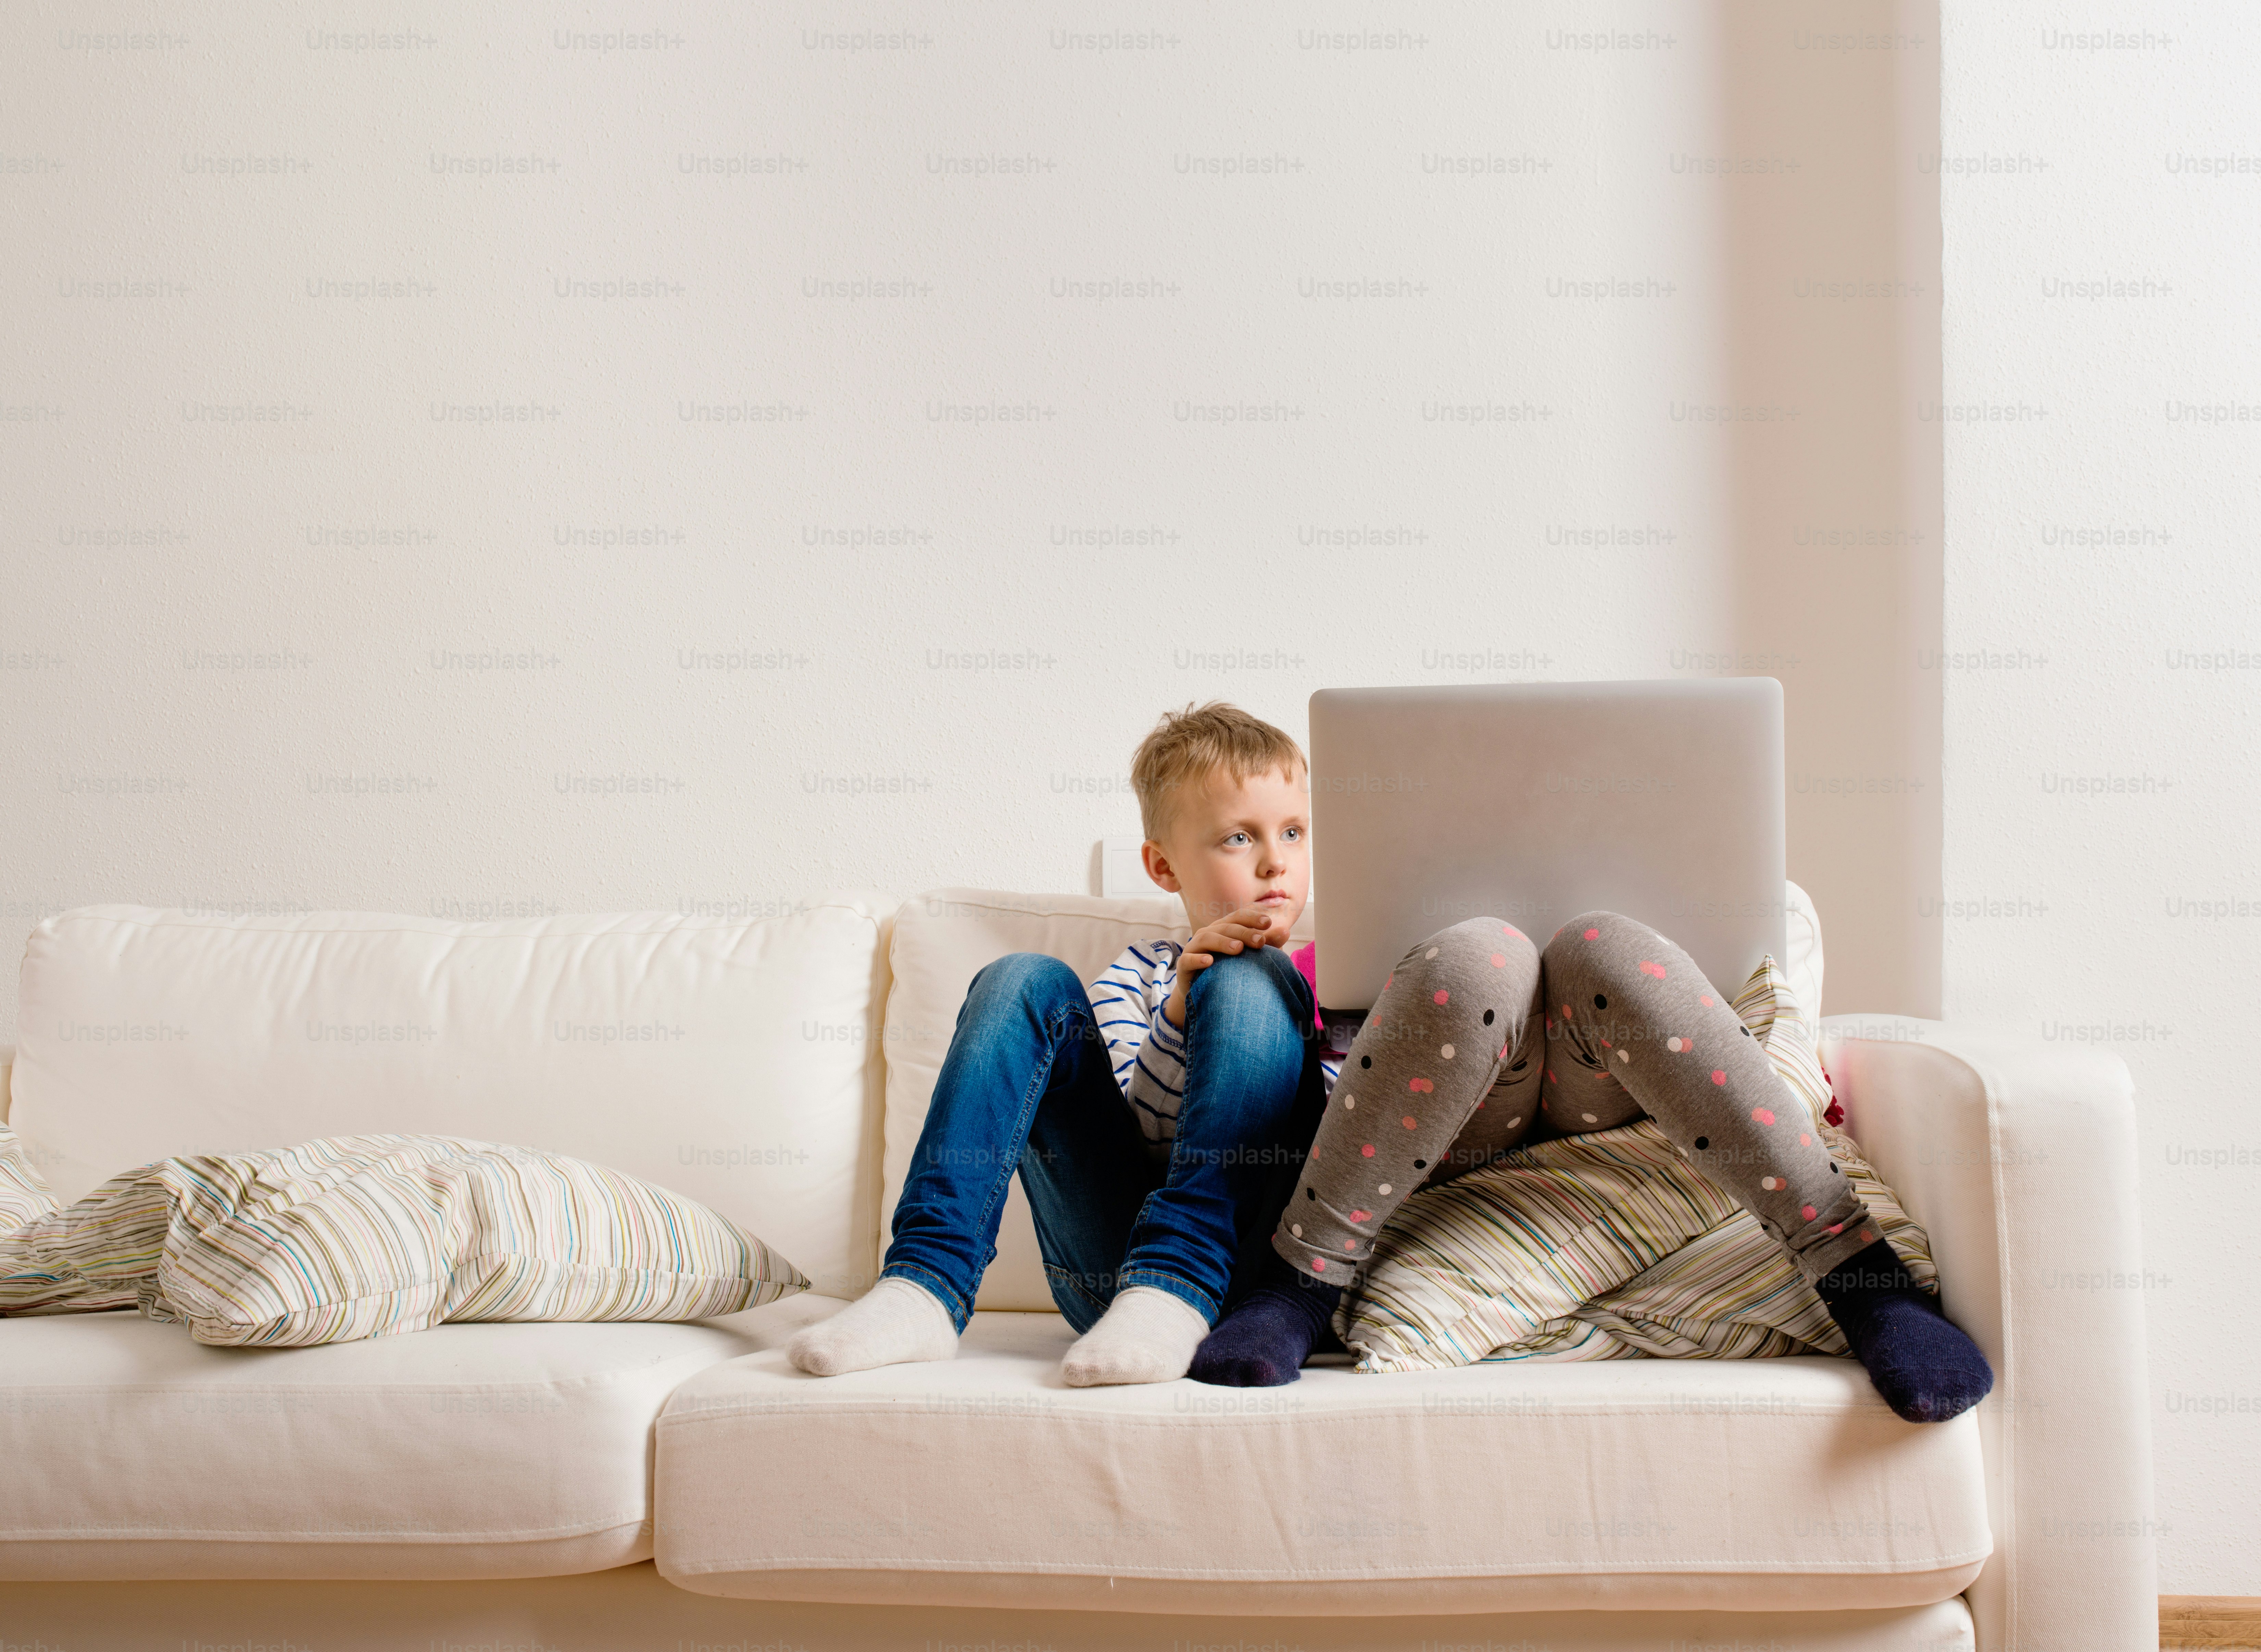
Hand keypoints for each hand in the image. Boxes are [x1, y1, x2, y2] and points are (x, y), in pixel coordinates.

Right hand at [1163, 904, 1281, 1027]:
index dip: (1252, 917)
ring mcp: (1194, 948)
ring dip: (1223, 942)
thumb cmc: (1229, 969)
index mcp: (1224, 928)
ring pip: (1207, 938)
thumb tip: (1286, 931)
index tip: (1268, 923)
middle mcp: (1208, 933)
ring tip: (1238, 949)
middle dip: (1243, 932)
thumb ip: (1266, 944)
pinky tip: (1209, 961)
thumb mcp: (1249, 956)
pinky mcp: (1184, 965)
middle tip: (1260, 941)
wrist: (1202, 991)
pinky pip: (1188, 959)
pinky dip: (1198, 958)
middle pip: (1225, 927)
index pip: (1238, 916)